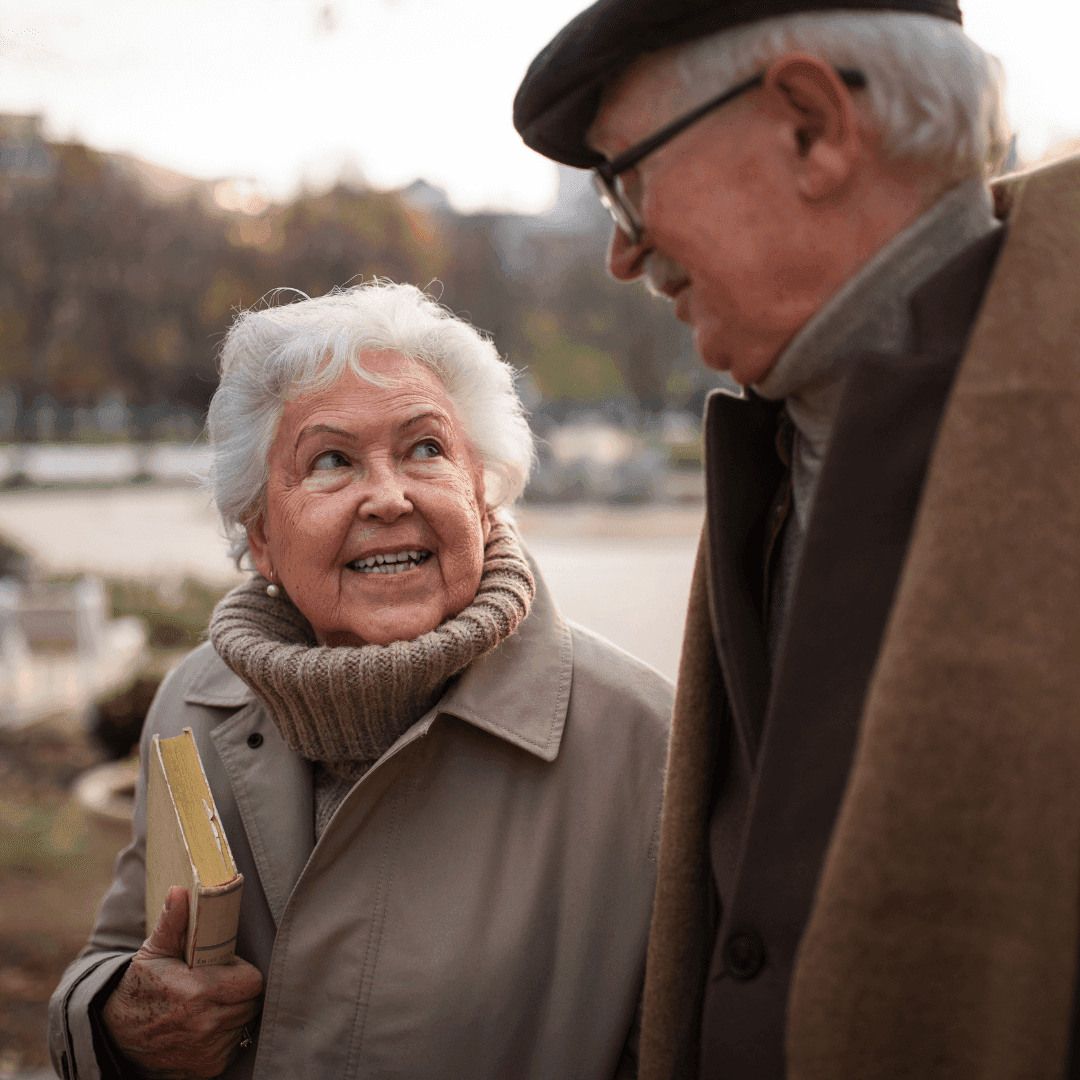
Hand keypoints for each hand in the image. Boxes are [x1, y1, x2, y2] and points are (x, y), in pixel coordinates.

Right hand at [102, 886, 263, 1079]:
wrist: (115, 1035)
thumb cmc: (140, 986)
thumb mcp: (154, 951)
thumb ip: (173, 921)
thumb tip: (180, 891)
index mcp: (197, 993)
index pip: (252, 982)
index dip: (243, 972)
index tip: (226, 968)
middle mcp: (205, 1026)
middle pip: (251, 1002)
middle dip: (240, 991)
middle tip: (218, 983)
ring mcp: (207, 1052)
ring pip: (243, 1024)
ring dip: (233, 1013)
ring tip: (209, 1003)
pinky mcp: (207, 1069)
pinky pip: (233, 1046)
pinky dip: (225, 1035)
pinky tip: (204, 1024)